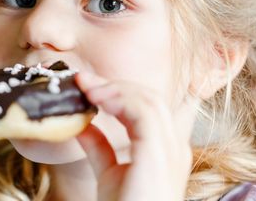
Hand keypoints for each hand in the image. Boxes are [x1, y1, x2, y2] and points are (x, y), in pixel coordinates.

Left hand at [75, 72, 192, 200]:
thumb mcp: (109, 174)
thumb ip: (99, 147)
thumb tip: (82, 124)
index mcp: (165, 150)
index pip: (148, 108)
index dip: (118, 92)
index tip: (87, 86)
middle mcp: (173, 147)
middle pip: (150, 99)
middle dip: (115, 85)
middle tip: (83, 81)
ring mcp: (170, 149)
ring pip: (149, 101)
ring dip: (114, 89)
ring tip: (87, 88)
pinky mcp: (158, 153)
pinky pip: (144, 113)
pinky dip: (119, 100)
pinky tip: (97, 99)